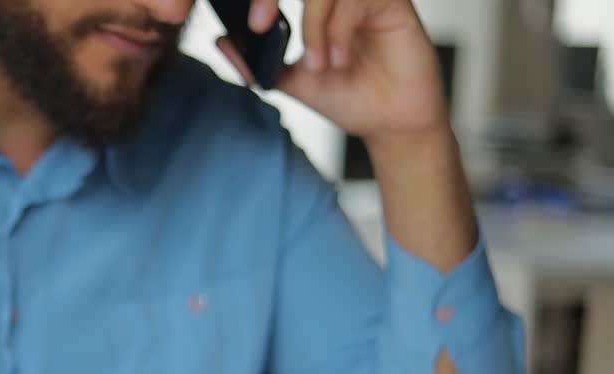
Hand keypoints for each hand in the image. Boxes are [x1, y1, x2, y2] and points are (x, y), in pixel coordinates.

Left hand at [218, 0, 449, 142]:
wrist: (390, 123)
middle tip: (259, 26)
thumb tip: (221, 41)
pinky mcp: (392, 3)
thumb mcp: (292, 81)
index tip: (249, 25)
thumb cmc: (349, 96)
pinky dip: (338, 29)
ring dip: (312, 25)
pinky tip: (338, 59)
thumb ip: (258, 62)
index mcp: (317, 2)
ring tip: (317, 64)